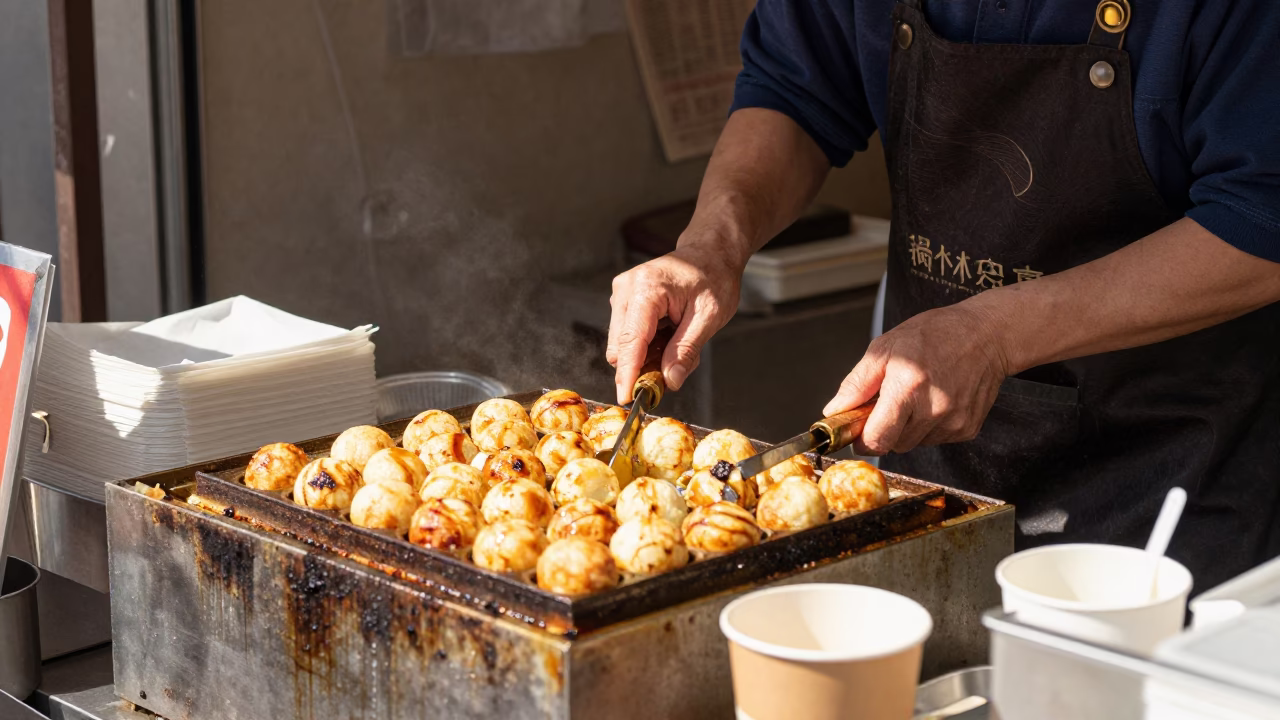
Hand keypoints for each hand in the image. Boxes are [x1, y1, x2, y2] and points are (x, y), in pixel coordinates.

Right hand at [607, 246, 740, 404]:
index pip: (630, 341)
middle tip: (675, 369)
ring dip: (646, 355)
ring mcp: (622, 294)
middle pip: (621, 346)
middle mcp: (626, 289)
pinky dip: (646, 345)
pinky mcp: (624, 300)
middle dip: (642, 366)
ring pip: (622, 344)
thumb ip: (687, 350)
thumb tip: (670, 381)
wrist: (710, 253)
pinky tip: (668, 335)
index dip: (627, 374)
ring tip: (677, 341)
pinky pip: (628, 335)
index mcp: (647, 288)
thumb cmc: (713, 277)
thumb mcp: (710, 317)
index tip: (626, 398)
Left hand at [822, 303, 1011, 454]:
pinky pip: (935, 439)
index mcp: (908, 388)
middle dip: (883, 429)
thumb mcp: (884, 348)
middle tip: (889, 402)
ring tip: (916, 396)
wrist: (986, 335)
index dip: (861, 440)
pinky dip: (928, 426)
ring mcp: (953, 422)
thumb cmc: (934, 335)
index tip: (857, 432)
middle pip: (893, 444)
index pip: (876, 439)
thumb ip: (857, 384)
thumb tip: (834, 411)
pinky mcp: (967, 428)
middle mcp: (933, 409)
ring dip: (906, 428)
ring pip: (914, 443)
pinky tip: (935, 400)